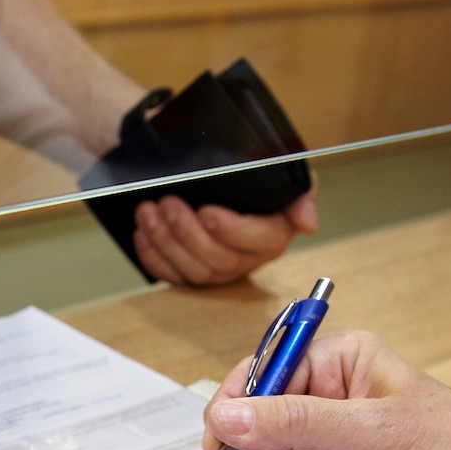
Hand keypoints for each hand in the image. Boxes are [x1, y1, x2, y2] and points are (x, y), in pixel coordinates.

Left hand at [133, 189, 317, 287]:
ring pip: (193, 270)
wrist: (223, 179)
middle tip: (169, 204)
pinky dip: (153, 256)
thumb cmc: (256, 178)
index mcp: (272, 236)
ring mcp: (218, 270)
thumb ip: (301, 191)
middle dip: (188, 232)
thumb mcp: (285, 174)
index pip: (258, 242)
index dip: (231, 230)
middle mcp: (246, 259)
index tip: (207, 212)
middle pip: (219, 260)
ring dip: (165, 242)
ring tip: (148, 211)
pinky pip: (172, 275)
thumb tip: (308, 223)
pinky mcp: (192, 273)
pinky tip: (142, 233)